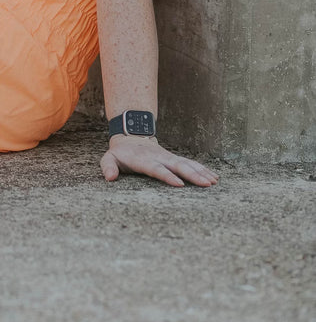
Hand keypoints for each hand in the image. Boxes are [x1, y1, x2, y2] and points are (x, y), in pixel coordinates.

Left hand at [100, 134, 218, 186]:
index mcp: (144, 160)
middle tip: (206, 184)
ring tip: (213, 182)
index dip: (167, 176)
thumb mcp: (109, 158)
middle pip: (177, 166)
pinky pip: (190, 163)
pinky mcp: (174, 159)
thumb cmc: (121, 153)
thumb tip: (109, 178)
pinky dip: (202, 169)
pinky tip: (214, 177)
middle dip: (192, 175)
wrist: (131, 137)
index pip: (157, 169)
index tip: (179, 184)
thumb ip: (108, 167)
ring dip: (201, 172)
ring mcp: (168, 157)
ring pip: (187, 164)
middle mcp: (159, 158)